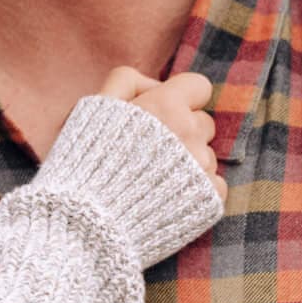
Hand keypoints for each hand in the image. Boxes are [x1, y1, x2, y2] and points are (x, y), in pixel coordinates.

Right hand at [99, 65, 225, 195]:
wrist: (89, 221)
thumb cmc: (87, 163)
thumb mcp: (95, 108)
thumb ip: (126, 81)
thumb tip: (156, 84)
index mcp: (165, 106)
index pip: (199, 87)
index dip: (181, 98)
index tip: (163, 115)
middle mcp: (189, 132)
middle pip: (204, 122)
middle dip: (182, 132)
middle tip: (150, 153)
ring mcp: (201, 166)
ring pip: (206, 155)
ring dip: (187, 164)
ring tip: (153, 180)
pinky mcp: (208, 197)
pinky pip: (214, 184)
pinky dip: (195, 191)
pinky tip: (167, 198)